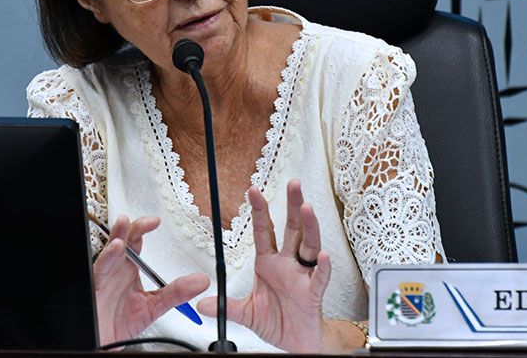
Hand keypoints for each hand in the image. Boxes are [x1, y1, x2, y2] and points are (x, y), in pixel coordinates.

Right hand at [93, 214, 208, 345]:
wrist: (104, 345)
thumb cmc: (120, 323)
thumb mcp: (154, 306)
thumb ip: (176, 293)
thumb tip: (200, 281)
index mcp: (129, 269)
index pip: (136, 241)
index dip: (144, 228)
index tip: (157, 221)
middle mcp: (116, 270)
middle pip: (122, 240)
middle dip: (133, 227)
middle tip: (149, 221)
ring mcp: (105, 277)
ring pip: (109, 250)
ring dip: (117, 236)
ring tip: (125, 223)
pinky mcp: (95, 288)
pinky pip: (100, 270)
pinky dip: (107, 258)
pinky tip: (117, 249)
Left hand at [197, 179, 331, 352]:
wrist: (296, 342)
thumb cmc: (277, 321)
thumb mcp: (246, 313)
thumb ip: (227, 306)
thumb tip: (202, 304)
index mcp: (269, 263)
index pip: (264, 231)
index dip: (260, 211)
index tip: (253, 190)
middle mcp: (287, 264)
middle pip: (292, 229)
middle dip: (292, 206)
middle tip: (292, 185)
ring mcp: (302, 277)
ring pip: (309, 246)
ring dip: (309, 228)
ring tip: (306, 209)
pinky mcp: (313, 294)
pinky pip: (319, 278)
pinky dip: (323, 267)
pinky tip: (323, 256)